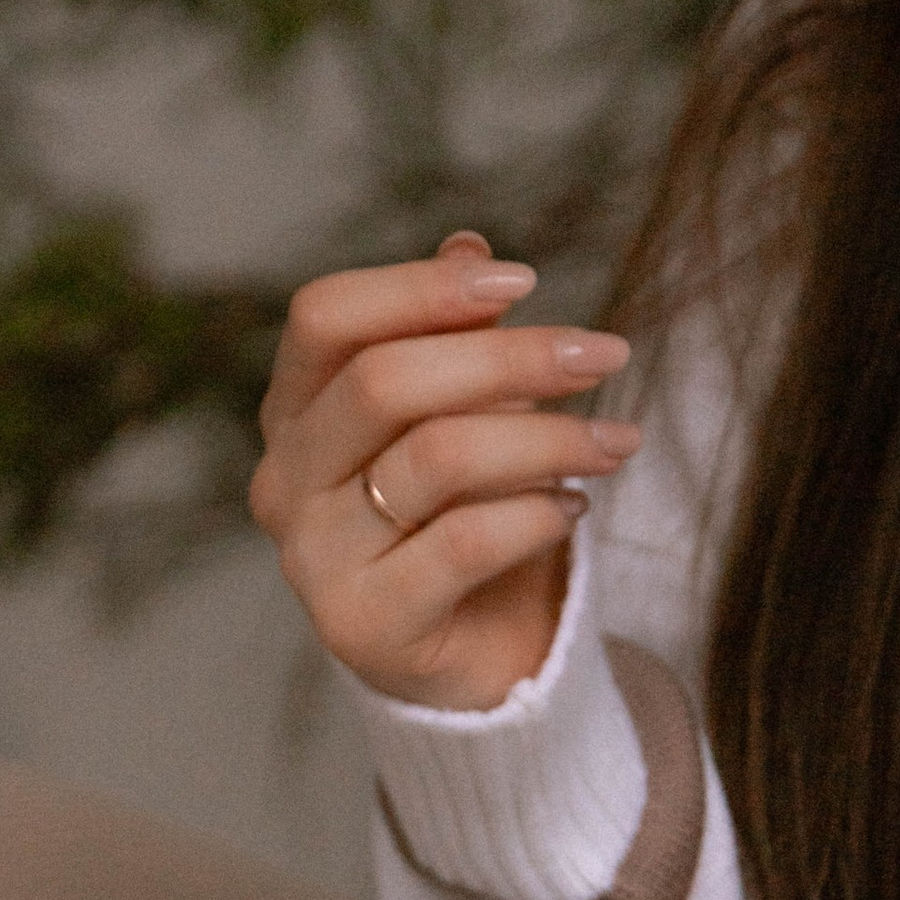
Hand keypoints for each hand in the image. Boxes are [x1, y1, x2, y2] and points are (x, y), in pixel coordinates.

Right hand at [248, 233, 638, 711]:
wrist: (472, 656)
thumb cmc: (462, 518)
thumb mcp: (462, 416)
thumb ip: (453, 337)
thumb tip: (469, 243)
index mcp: (294, 412)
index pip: (325, 318)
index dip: (421, 286)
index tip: (525, 280)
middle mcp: (285, 480)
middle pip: (384, 381)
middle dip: (511, 357)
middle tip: (605, 353)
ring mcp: (313, 557)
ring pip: (435, 458)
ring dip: (547, 437)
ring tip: (614, 441)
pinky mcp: (362, 623)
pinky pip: (466, 543)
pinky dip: (537, 514)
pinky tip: (574, 507)